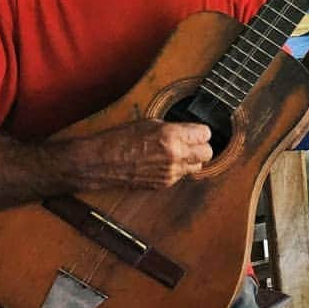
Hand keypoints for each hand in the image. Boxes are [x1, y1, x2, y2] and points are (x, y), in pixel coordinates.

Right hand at [64, 119, 211, 188]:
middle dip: (202, 146)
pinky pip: (181, 175)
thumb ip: (175, 128)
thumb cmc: (120, 138)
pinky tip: (164, 162)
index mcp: (171, 136)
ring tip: (177, 152)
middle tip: (192, 142)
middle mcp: (174, 156)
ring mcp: (170, 172)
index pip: (206, 134)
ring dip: (191, 159)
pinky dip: (178, 169)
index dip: (201, 132)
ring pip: (197, 166)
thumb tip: (190, 132)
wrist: (100, 162)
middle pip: (208, 153)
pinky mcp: (163, 184)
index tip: (196, 131)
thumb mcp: (150, 123)